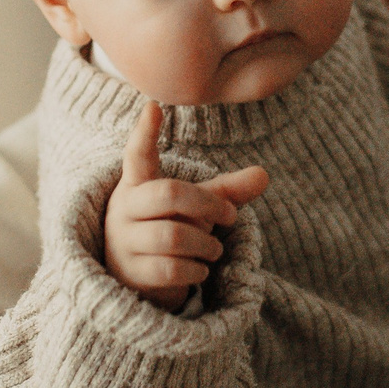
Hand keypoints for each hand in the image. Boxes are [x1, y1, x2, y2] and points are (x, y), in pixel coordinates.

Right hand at [102, 102, 269, 307]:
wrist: (139, 280)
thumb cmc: (170, 229)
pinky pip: (170, 269)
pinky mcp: (131, 274)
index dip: (145, 133)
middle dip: (209, 205)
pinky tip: (199, 270)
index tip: (154, 107)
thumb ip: (225, 192)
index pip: (137, 156)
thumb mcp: (197, 209)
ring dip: (206, 245)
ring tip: (214, 250)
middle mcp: (124, 209)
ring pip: (173, 237)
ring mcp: (124, 242)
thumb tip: (264, 175)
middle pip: (170, 194)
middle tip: (231, 216)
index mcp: (137, 185)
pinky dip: (195, 271)